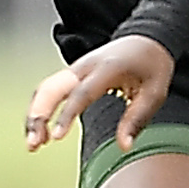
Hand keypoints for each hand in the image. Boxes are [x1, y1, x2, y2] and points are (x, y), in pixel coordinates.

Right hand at [25, 34, 174, 152]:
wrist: (146, 40)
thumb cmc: (152, 67)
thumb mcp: (155, 93)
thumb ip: (137, 119)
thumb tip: (124, 147)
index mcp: (108, 68)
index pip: (82, 93)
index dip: (67, 115)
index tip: (56, 137)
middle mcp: (86, 66)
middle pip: (52, 88)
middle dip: (38, 116)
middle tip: (33, 144)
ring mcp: (75, 68)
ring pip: (45, 89)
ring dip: (35, 115)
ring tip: (33, 144)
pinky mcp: (71, 74)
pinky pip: (49, 90)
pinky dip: (40, 109)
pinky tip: (40, 133)